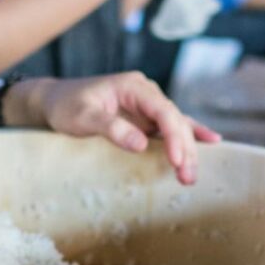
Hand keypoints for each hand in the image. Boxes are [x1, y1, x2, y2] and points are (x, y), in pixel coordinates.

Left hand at [9, 73, 221, 185]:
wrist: (53, 101)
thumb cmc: (65, 106)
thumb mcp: (83, 117)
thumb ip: (111, 128)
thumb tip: (140, 144)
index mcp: (133, 87)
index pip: (163, 110)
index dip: (173, 136)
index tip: (176, 160)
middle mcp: (145, 93)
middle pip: (174, 120)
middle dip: (184, 149)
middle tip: (187, 177)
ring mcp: (146, 106)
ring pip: (176, 126)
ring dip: (187, 150)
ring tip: (191, 176)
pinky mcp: (144, 119)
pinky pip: (171, 127)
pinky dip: (189, 135)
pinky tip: (210, 142)